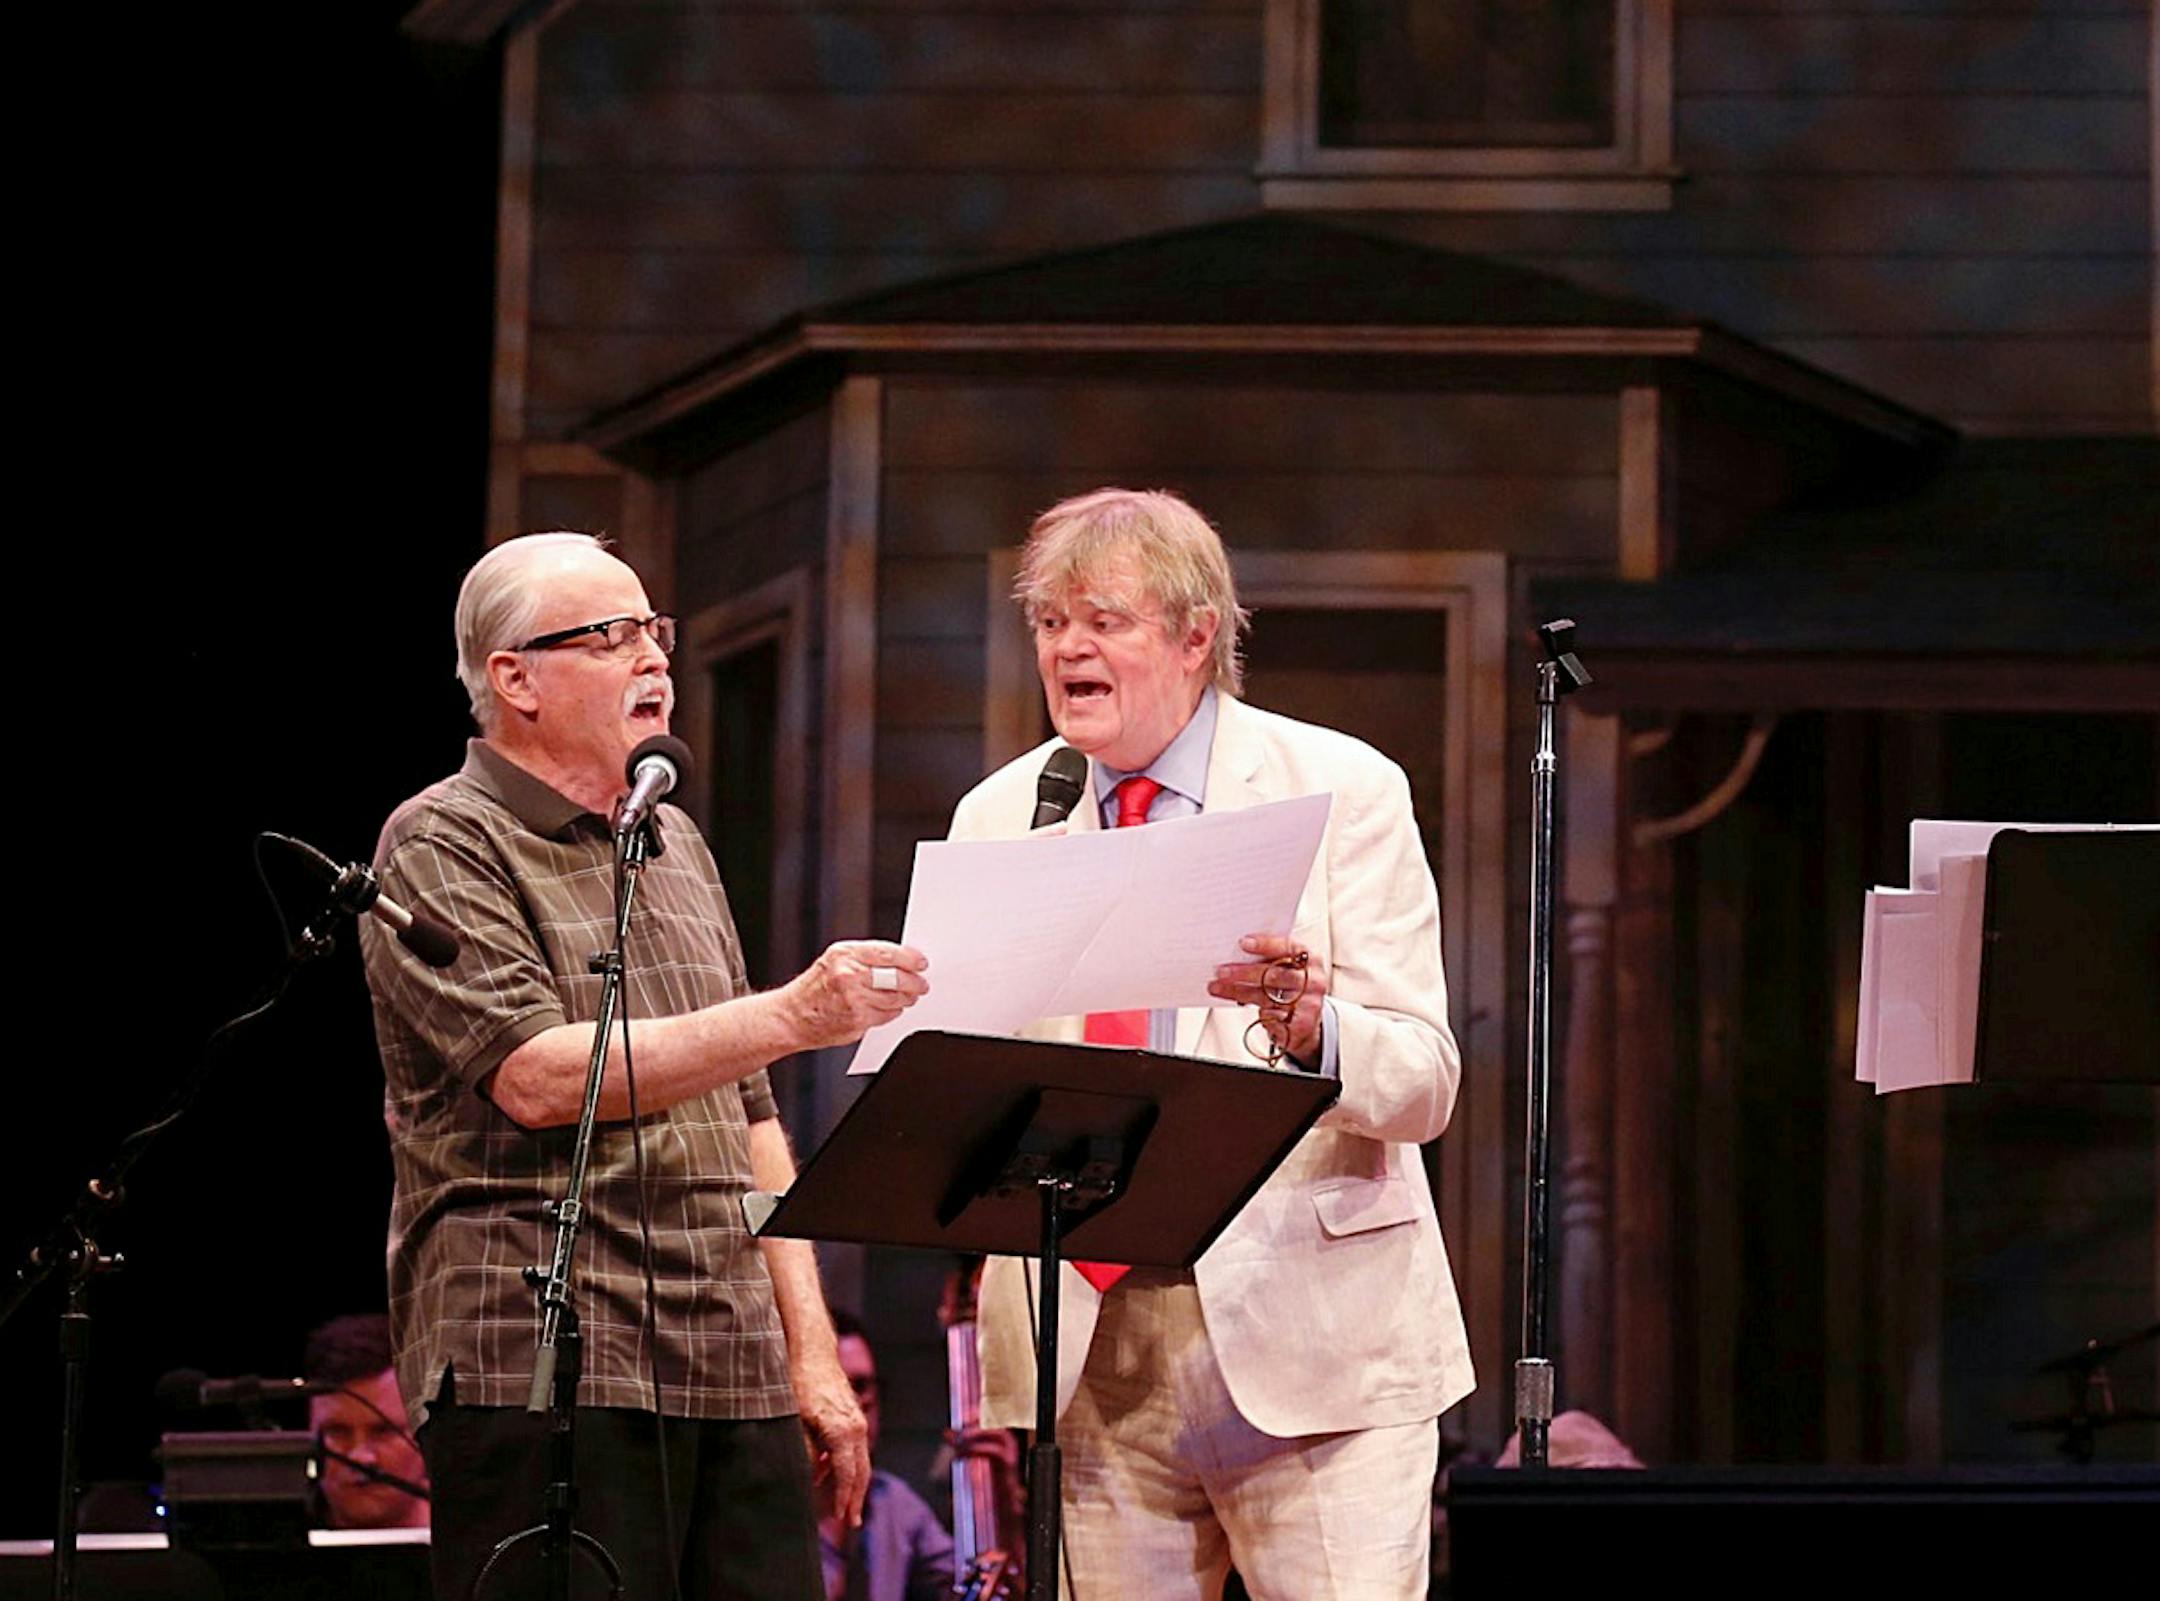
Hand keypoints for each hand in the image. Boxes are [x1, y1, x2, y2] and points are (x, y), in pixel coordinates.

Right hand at [782, 940, 927, 1050]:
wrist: (791, 1016)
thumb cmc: (813, 988)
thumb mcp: (834, 960)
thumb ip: (864, 958)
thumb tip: (900, 961)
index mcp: (845, 954)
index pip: (888, 953)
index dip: (910, 959)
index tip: (921, 963)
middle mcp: (849, 975)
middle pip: (897, 977)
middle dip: (914, 982)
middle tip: (921, 984)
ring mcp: (854, 999)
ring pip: (895, 998)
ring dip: (906, 999)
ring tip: (907, 997)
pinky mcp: (857, 1020)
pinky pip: (886, 1015)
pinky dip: (891, 1012)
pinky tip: (887, 1009)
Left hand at [795, 1350, 871, 1527]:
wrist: (812, 1350)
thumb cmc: (801, 1383)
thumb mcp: (795, 1420)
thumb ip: (804, 1451)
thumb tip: (809, 1476)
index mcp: (844, 1432)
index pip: (847, 1475)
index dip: (843, 1498)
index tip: (840, 1518)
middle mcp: (856, 1428)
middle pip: (861, 1471)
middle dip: (855, 1497)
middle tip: (851, 1521)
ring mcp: (856, 1420)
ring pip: (860, 1460)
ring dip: (852, 1483)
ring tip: (844, 1505)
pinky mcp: (851, 1415)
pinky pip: (854, 1447)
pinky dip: (846, 1464)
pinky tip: (828, 1472)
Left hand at [1209, 933, 1328, 1064]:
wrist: (1307, 1022)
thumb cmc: (1290, 988)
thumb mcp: (1288, 969)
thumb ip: (1270, 959)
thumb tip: (1233, 952)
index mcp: (1311, 960)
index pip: (1288, 947)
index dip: (1265, 944)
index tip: (1243, 943)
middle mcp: (1313, 980)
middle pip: (1275, 974)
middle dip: (1244, 972)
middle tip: (1221, 970)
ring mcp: (1309, 1003)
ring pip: (1266, 996)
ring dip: (1237, 991)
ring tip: (1216, 987)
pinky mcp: (1301, 1024)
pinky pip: (1270, 1016)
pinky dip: (1251, 1009)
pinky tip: (1238, 1004)